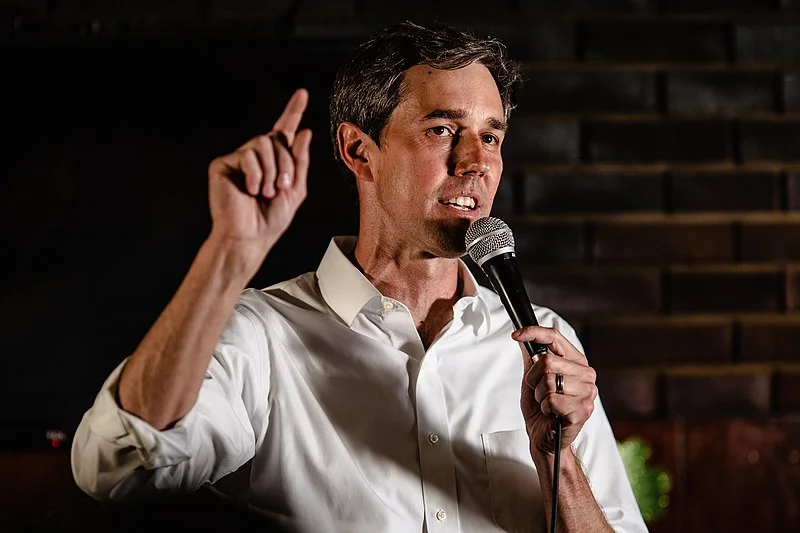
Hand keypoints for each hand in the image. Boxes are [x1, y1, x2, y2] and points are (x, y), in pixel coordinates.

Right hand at [207, 89, 312, 271]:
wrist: (249, 237)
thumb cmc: (270, 219)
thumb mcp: (295, 190)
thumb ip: (300, 161)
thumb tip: (304, 132)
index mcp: (274, 161)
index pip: (283, 130)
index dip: (293, 111)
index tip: (302, 94)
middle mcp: (255, 156)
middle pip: (276, 138)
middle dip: (286, 163)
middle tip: (281, 186)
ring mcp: (238, 158)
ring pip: (262, 143)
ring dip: (271, 170)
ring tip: (265, 191)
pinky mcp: (223, 164)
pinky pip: (247, 154)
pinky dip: (255, 174)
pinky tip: (250, 189)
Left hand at [512, 326, 597, 456]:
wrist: (545, 436)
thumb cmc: (541, 408)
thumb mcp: (533, 378)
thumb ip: (531, 356)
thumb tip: (521, 336)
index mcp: (576, 362)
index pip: (555, 336)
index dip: (534, 332)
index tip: (516, 335)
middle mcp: (586, 374)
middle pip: (547, 361)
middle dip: (534, 379)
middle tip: (540, 392)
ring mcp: (588, 392)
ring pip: (548, 381)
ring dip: (540, 395)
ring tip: (547, 404)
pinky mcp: (583, 410)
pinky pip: (552, 400)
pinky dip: (546, 408)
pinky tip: (552, 413)